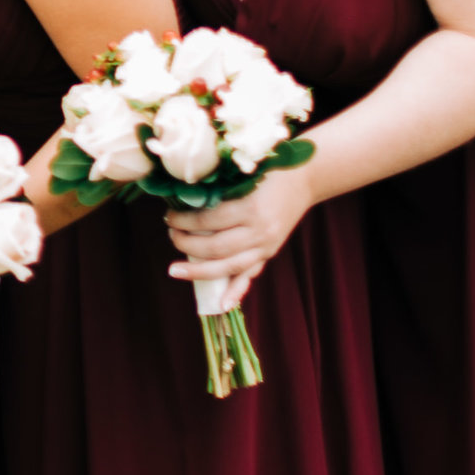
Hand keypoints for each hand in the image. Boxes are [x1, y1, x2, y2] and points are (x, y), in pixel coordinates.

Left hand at [164, 165, 315, 306]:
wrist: (305, 178)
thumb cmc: (268, 170)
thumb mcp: (244, 174)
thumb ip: (219, 188)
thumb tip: (180, 195)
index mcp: (250, 208)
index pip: (208, 220)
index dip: (183, 221)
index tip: (168, 216)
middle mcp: (259, 231)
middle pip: (215, 247)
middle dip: (186, 245)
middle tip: (171, 236)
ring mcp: (267, 245)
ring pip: (229, 266)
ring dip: (199, 271)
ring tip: (176, 270)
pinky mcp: (270, 252)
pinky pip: (251, 274)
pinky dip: (236, 291)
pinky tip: (221, 304)